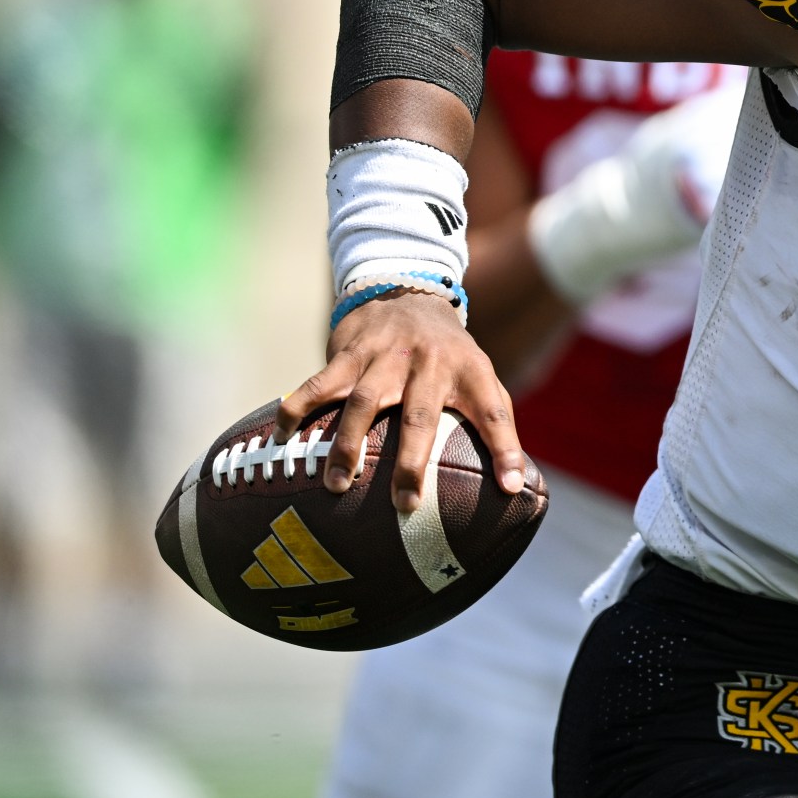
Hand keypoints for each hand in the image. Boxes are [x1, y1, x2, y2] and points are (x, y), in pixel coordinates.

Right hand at [279, 290, 526, 511]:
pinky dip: (297, 409)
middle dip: (412, 462)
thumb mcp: (482, 376)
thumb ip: (497, 421)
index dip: (506, 449)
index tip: (510, 486)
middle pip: (420, 415)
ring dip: (348, 444)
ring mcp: (384, 356)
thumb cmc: (451, 355)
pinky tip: (282, 440)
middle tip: (404, 505)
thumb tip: (514, 485)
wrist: (409, 292)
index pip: (495, 413)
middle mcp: (428, 363)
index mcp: (470, 372)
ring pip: (364, 402)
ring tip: (338, 485)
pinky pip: (318, 383)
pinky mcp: (348, 352)